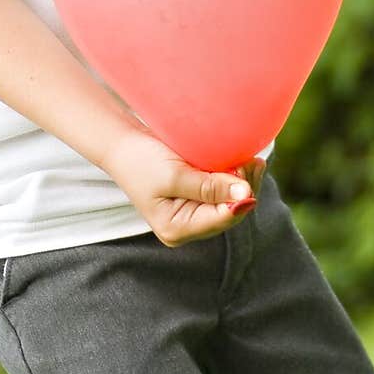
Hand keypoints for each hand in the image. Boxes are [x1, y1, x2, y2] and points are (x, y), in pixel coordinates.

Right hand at [105, 128, 265, 247]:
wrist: (121, 144)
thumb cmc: (141, 160)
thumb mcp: (174, 175)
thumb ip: (209, 187)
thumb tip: (246, 195)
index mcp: (177, 229)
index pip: (221, 219)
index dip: (240, 197)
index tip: (248, 167)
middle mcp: (187, 226)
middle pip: (229, 212)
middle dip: (244, 188)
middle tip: (252, 160)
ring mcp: (191, 212)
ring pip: (229, 202)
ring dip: (242, 181)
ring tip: (251, 159)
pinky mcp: (195, 196)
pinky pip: (222, 191)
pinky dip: (233, 176)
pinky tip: (242, 161)